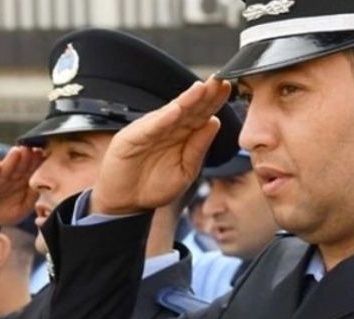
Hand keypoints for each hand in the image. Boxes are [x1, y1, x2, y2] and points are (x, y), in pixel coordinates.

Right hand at [0, 146, 43, 227]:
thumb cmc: (1, 212)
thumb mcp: (22, 209)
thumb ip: (32, 198)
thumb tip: (42, 187)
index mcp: (21, 182)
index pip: (31, 170)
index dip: (38, 163)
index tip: (46, 155)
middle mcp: (10, 179)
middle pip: (20, 167)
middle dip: (27, 158)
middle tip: (34, 149)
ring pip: (5, 169)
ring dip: (11, 160)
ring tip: (17, 151)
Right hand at [92, 78, 231, 215]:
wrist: (126, 203)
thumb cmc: (153, 188)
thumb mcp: (185, 171)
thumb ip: (199, 148)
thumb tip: (214, 123)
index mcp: (182, 135)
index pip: (201, 114)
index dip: (214, 101)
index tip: (228, 88)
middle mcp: (167, 128)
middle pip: (189, 108)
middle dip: (204, 94)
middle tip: (219, 80)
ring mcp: (149, 131)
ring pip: (171, 113)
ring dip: (186, 100)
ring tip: (201, 88)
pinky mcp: (131, 138)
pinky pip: (150, 128)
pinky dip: (162, 119)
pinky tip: (175, 110)